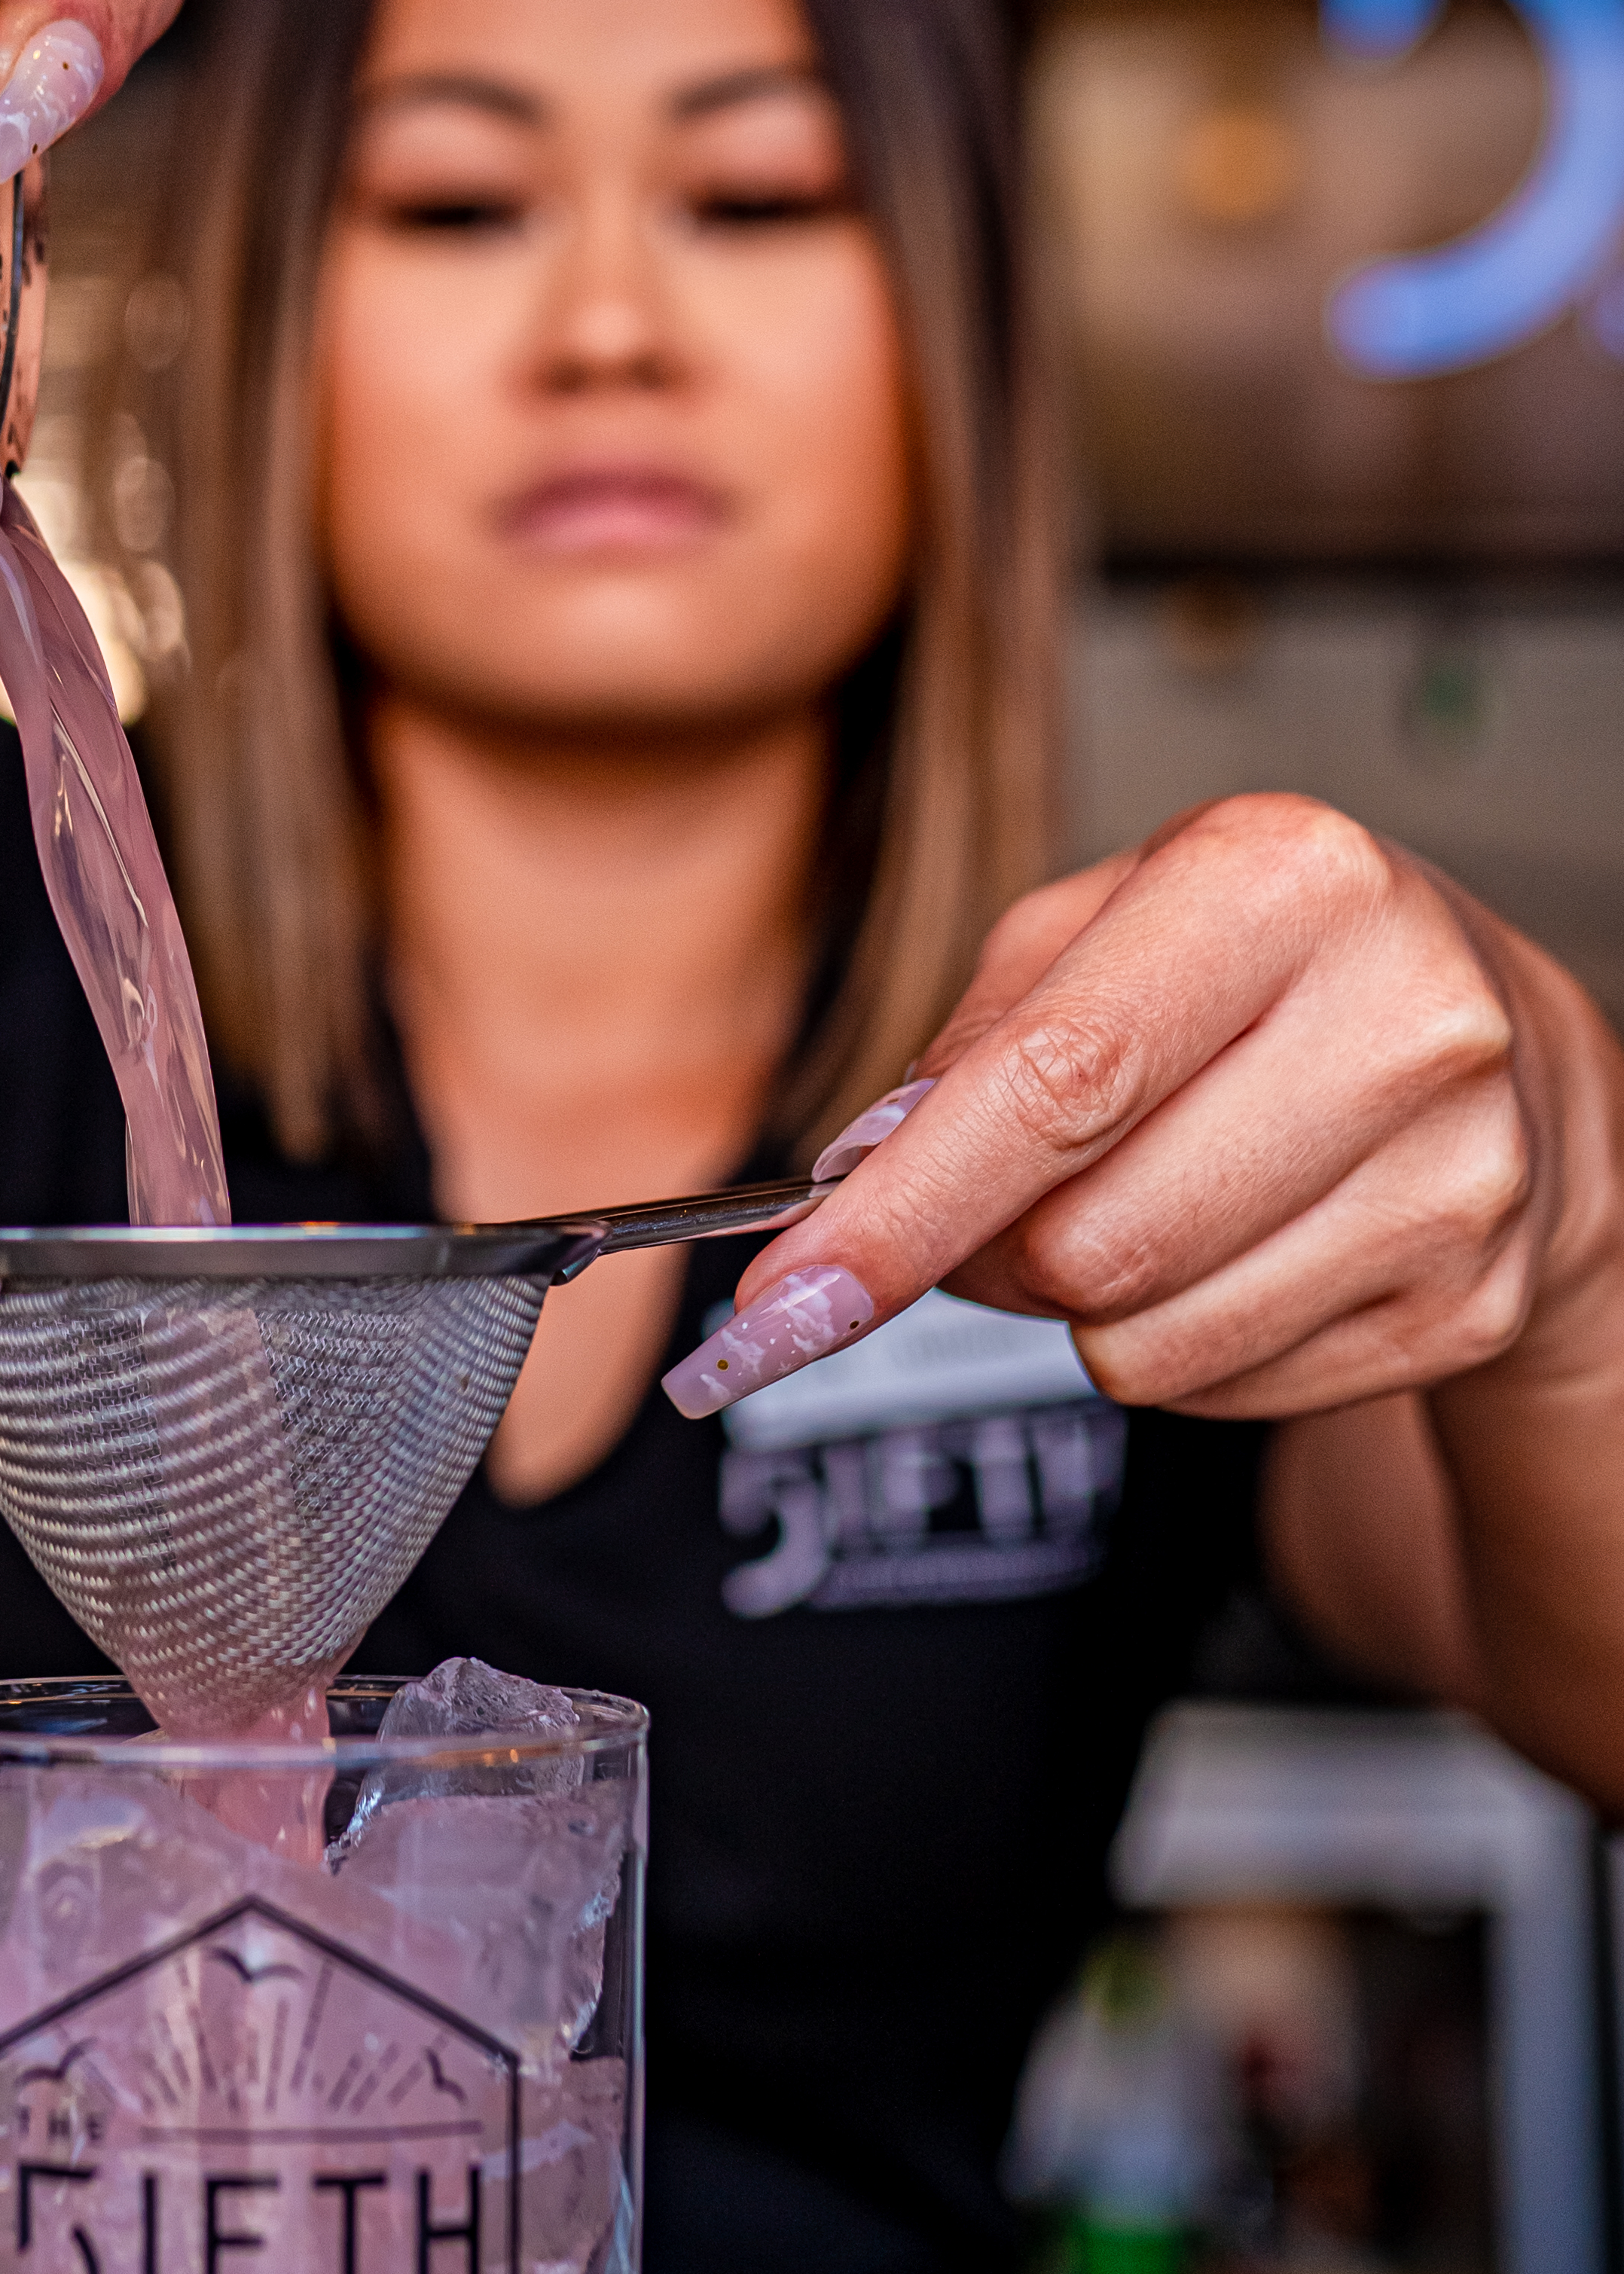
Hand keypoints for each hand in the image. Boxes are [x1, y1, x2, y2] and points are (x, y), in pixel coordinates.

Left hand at [665, 793, 1623, 1424]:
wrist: (1494, 1047)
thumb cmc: (1256, 974)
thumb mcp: (1098, 935)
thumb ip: (963, 1050)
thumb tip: (849, 1190)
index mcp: (1283, 882)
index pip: (1055, 1082)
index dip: (900, 1212)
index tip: (779, 1302)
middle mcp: (1400, 1019)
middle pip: (1087, 1243)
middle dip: (983, 1257)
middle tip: (989, 1211)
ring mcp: (1456, 1175)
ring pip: (1143, 1343)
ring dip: (1077, 1309)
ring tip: (1136, 1205)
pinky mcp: (1466, 1303)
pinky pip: (1219, 1391)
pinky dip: (1176, 1346)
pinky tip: (1231, 1251)